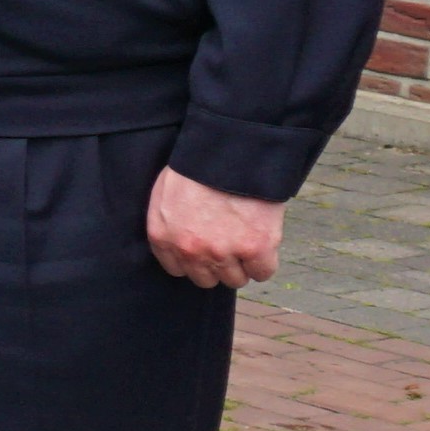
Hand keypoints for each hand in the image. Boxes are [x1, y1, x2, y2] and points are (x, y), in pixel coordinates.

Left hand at [147, 166, 285, 287]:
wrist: (228, 150)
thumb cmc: (196, 165)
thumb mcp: (164, 193)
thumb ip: (167, 223)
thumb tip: (180, 239)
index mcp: (164, 237)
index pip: (178, 270)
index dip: (195, 260)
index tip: (206, 250)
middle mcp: (190, 250)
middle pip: (207, 279)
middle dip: (218, 265)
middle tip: (229, 243)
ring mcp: (223, 252)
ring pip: (236, 279)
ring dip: (243, 264)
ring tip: (247, 239)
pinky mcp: (254, 248)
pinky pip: (263, 272)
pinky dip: (265, 261)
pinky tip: (263, 244)